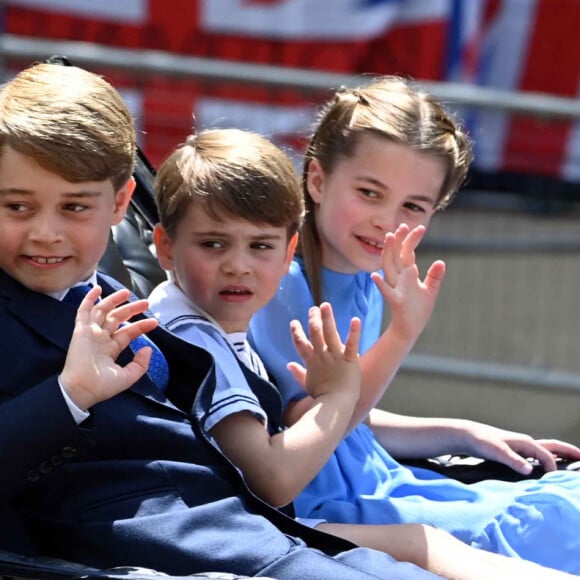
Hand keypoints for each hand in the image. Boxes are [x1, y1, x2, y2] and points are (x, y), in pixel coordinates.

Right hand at [60, 285, 158, 409]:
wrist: (83, 389)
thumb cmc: (102, 386)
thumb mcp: (128, 376)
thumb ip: (141, 364)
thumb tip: (148, 349)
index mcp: (110, 349)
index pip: (128, 332)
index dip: (141, 325)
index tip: (154, 322)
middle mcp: (100, 339)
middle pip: (117, 318)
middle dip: (131, 309)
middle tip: (146, 303)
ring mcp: (90, 333)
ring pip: (103, 311)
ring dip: (114, 300)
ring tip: (127, 293)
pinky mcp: (80, 330)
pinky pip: (83, 311)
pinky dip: (89, 299)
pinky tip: (98, 289)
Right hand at [287, 302, 360, 400]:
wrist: (335, 405)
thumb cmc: (321, 397)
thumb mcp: (307, 384)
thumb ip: (297, 373)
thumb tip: (288, 365)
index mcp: (311, 361)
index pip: (300, 343)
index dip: (296, 332)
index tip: (294, 322)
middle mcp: (322, 355)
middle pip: (314, 333)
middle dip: (313, 319)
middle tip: (313, 308)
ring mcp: (335, 356)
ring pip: (330, 333)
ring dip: (327, 318)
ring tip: (325, 305)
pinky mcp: (349, 359)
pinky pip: (352, 343)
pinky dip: (354, 331)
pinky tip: (355, 319)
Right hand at [371, 223, 444, 342]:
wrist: (410, 330)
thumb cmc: (419, 310)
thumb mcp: (430, 291)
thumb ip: (434, 276)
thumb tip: (441, 262)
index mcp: (408, 275)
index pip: (408, 253)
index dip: (412, 240)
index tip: (420, 227)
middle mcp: (400, 279)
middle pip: (396, 255)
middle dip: (399, 241)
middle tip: (402, 226)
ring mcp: (396, 288)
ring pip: (389, 268)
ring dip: (388, 253)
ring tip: (388, 238)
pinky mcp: (396, 301)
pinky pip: (387, 291)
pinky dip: (380, 284)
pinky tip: (375, 275)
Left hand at [459, 421, 579, 473]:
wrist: (467, 435)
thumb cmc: (481, 442)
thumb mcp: (496, 452)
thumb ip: (512, 460)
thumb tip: (529, 470)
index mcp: (524, 443)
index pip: (546, 456)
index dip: (552, 467)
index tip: (556, 479)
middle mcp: (524, 443)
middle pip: (552, 446)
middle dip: (567, 451)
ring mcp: (520, 446)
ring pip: (544, 450)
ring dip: (558, 454)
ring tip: (571, 461)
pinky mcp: (513, 451)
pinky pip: (535, 455)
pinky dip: (545, 459)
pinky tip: (544, 466)